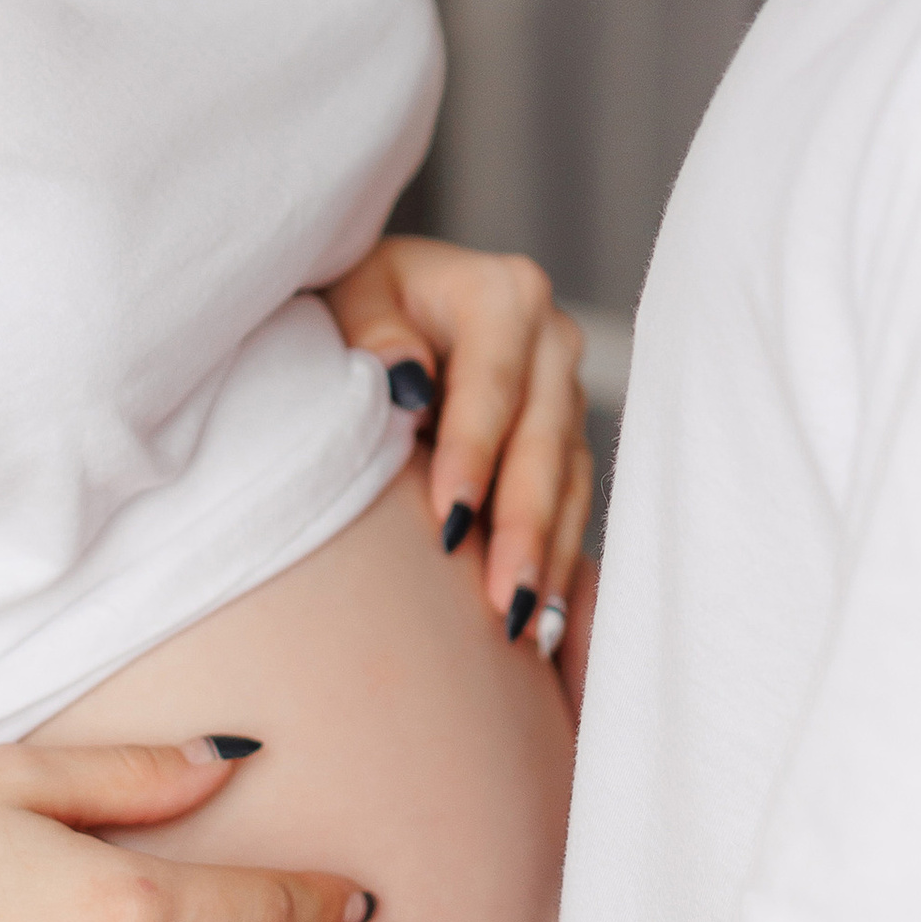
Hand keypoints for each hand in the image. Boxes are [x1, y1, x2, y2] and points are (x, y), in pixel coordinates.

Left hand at [328, 233, 592, 651]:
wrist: (391, 295)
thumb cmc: (360, 296)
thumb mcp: (352, 293)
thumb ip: (375, 332)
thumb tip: (405, 382)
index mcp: (503, 295)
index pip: (493, 383)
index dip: (473, 453)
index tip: (449, 520)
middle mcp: (552, 340)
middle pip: (542, 442)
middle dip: (523, 527)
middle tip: (504, 601)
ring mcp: (566, 391)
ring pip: (566, 481)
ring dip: (548, 556)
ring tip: (525, 628)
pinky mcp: (565, 436)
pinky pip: (569, 502)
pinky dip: (555, 557)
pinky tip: (545, 618)